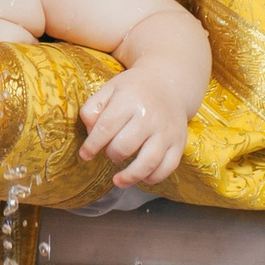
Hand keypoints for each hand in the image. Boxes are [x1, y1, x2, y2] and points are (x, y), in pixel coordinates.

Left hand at [78, 68, 190, 185]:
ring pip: (148, 162)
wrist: (169, 84)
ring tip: (118, 180)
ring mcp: (167, 131)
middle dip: (111, 154)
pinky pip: (168, 167)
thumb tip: (90, 133)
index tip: (85, 155)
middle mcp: (150, 117)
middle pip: (125, 146)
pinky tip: (141, 177)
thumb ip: (93, 108)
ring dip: (130, 176)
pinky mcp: (179, 143)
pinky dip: (153, 178)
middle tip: (109, 153)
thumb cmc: (134, 90)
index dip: (92, 145)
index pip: (106, 127)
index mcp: (129, 100)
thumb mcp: (110, 89)